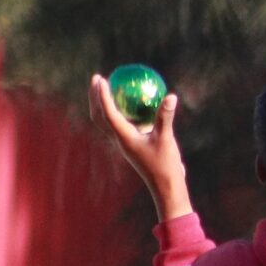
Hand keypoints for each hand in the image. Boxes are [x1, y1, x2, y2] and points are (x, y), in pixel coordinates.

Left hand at [89, 74, 192, 221]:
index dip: (103, 96)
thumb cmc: (165, 165)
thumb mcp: (166, 139)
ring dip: (102, 103)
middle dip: (95, 97)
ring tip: (106, 87)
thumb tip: (170, 96)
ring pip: (106, 121)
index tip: (102, 80)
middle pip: (99, 117)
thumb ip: (165, 117)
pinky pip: (120, 123)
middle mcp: (120, 140)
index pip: (108, 114)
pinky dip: (118, 110)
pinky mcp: (133, 144)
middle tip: (97, 78)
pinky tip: (130, 102)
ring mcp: (125, 143)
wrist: (165, 187)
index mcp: (124, 138)